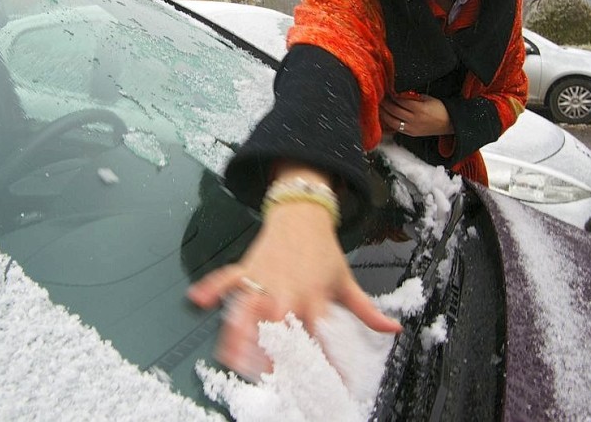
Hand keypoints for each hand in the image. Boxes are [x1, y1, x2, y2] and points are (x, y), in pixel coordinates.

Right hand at [187, 169, 401, 379]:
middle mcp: (286, 288)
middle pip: (276, 323)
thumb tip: (393, 328)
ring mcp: (263, 277)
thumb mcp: (346, 280)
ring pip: (246, 306)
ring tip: (231, 357)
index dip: (321, 358)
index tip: (325, 379)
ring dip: (238, 332)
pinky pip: (226, 277)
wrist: (302, 212)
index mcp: (313, 295)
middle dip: (272, 351)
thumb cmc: (322, 248)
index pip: (317, 332)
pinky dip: (211, 287)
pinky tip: (198, 300)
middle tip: (268, 377)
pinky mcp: (247, 268)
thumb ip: (366, 309)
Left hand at [379, 93, 452, 136]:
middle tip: (380, 97)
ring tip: (380, 106)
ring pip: (392, 121)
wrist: (450, 123)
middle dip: (385, 103)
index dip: (392, 95)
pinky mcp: (411, 134)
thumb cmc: (440, 108)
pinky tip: (385, 116)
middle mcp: (414, 119)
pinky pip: (396, 128)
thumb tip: (398, 93)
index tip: (387, 90)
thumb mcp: (428, 98)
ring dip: (384, 113)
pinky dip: (389, 122)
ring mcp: (412, 128)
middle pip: (394, 110)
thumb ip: (412, 96)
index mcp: (420, 109)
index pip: (400, 100)